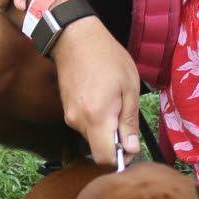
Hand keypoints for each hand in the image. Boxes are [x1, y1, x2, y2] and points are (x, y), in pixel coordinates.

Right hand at [51, 16, 141, 164]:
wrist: (76, 39)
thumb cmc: (108, 58)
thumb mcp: (129, 87)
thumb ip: (129, 122)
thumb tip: (131, 150)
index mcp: (97, 117)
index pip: (105, 158)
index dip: (120, 159)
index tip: (131, 147)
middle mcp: (79, 122)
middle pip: (98, 148)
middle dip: (115, 142)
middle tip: (126, 117)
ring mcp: (69, 117)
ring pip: (92, 137)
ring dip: (106, 129)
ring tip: (115, 102)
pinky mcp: (66, 111)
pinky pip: (85, 125)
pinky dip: (96, 120)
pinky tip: (103, 99)